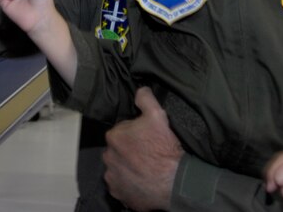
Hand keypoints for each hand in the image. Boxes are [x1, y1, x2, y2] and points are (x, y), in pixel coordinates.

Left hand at [103, 87, 182, 210]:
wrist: (174, 182)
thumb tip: (139, 89)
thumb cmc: (164, 148)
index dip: (135, 133)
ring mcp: (112, 177)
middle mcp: (108, 157)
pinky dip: (129, 183)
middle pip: (118, 150)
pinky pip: (121, 185)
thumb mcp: (158, 115)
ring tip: (146, 168)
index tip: (146, 138)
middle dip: (129, 150)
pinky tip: (142, 180)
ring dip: (128, 167)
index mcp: (114, 136)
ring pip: (118, 167)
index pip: (121, 131)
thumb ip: (145, 98)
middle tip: (147, 153)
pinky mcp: (118, 193)